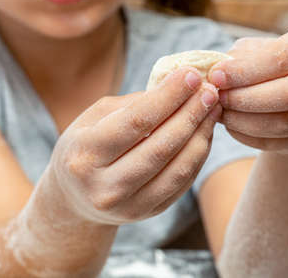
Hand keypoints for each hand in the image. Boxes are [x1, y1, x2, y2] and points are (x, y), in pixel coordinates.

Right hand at [51, 68, 220, 224]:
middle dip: (191, 114)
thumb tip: (177, 88)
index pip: (136, 122)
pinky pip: (182, 183)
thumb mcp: (93, 119)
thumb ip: (131, 105)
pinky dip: (198, 155)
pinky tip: (203, 133)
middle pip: (161, 147)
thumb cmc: (84, 147)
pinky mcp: (148, 213)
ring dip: (201, 135)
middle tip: (210, 90)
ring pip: (178, 169)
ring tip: (212, 110)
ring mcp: (128, 206)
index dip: (168, 97)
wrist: (75, 197)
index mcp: (85, 155)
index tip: (190, 74)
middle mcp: (105, 186)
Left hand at [209, 27, 287, 153]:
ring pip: (285, 123)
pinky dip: (250, 137)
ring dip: (245, 121)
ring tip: (221, 113)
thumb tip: (216, 73)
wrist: (287, 93)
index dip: (244, 70)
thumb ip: (237, 59)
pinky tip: (231, 127)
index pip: (280, 58)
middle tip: (218, 98)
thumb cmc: (264, 65)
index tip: (215, 76)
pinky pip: (280, 143)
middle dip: (246, 98)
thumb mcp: (252, 52)